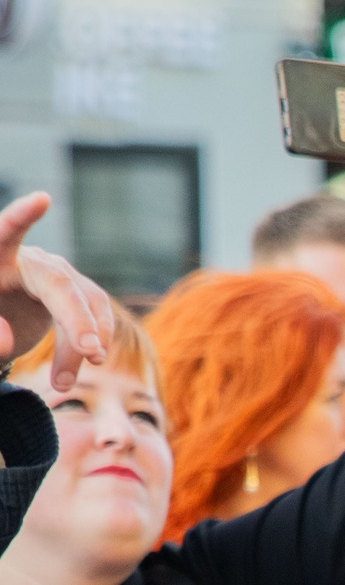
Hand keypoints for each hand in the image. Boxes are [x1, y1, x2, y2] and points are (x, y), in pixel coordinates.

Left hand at [0, 193, 117, 391]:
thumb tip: (6, 344)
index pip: (4, 232)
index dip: (21, 217)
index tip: (41, 200)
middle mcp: (28, 261)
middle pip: (59, 284)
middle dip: (77, 318)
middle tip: (91, 354)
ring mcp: (56, 275)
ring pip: (85, 302)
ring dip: (86, 341)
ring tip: (62, 384)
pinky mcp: (75, 292)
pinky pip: (96, 316)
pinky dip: (92, 344)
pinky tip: (80, 369)